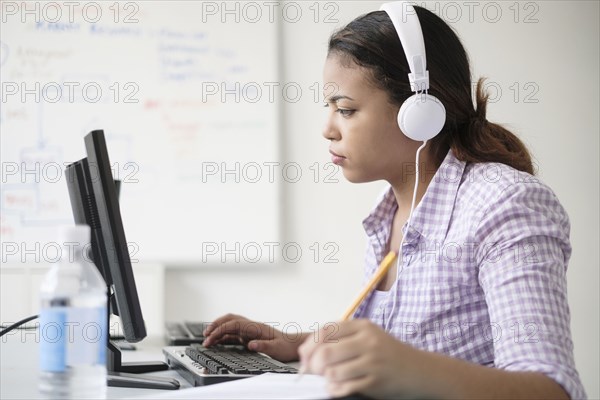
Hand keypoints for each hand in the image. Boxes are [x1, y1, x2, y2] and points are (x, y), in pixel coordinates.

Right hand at [202, 314, 305, 361]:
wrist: (293, 345)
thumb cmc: (286, 346)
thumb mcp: (277, 349)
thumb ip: (264, 346)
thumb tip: (250, 344)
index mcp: (256, 327)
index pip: (234, 324)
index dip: (220, 329)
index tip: (210, 338)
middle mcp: (251, 326)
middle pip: (229, 319)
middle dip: (215, 325)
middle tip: (204, 335)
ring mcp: (249, 330)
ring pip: (230, 325)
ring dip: (218, 329)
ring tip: (207, 339)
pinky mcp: (249, 336)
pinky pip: (233, 334)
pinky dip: (223, 336)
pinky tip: (217, 342)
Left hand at [298, 319, 422, 398]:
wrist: (420, 371)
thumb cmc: (389, 354)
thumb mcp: (368, 337)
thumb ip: (342, 339)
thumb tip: (307, 351)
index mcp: (363, 326)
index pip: (326, 331)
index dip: (310, 345)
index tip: (304, 356)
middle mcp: (368, 341)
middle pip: (326, 352)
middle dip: (312, 365)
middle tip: (310, 372)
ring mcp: (372, 362)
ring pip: (333, 371)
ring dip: (324, 379)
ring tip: (327, 380)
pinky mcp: (375, 382)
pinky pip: (344, 387)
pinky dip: (334, 389)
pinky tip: (336, 388)